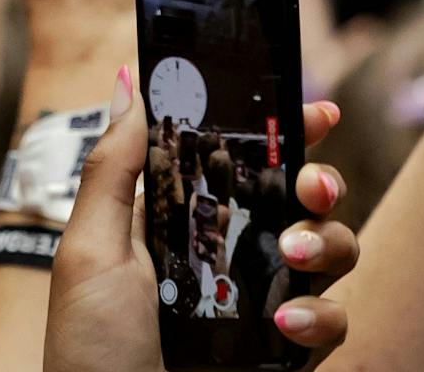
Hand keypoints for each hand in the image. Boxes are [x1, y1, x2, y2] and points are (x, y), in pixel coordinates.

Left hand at [46, 74, 356, 370]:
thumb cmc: (91, 351)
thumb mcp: (90, 249)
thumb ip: (115, 165)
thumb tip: (127, 79)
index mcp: (180, 215)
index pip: (238, 156)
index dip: (279, 127)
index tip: (314, 108)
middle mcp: (228, 251)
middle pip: (298, 195)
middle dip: (318, 178)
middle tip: (309, 184)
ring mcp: (261, 302)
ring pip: (329, 248)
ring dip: (326, 240)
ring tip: (292, 256)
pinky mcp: (286, 355)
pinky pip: (333, 321)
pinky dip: (322, 316)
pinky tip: (287, 324)